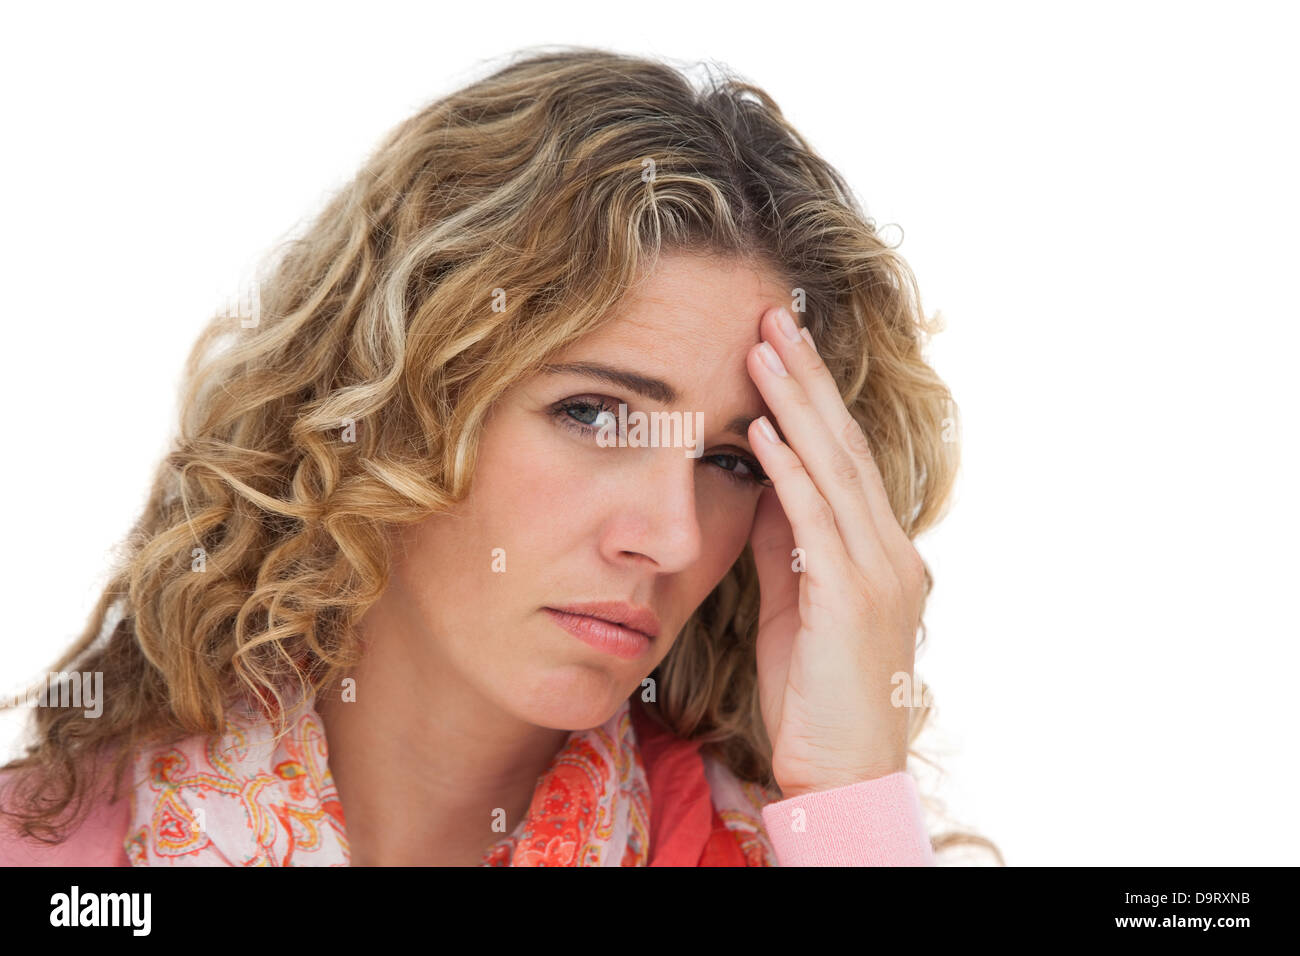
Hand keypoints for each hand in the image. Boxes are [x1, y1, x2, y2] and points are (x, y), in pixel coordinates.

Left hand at [745, 305, 927, 798]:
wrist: (842, 775)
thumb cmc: (816, 696)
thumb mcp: (792, 605)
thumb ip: (783, 544)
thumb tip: (759, 484)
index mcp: (878, 550)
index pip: (841, 458)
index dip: (811, 399)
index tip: (778, 347)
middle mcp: (889, 551)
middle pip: (843, 446)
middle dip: (806, 378)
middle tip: (774, 316)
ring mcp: (878, 572)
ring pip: (834, 469)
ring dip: (795, 405)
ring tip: (763, 349)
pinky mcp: (853, 600)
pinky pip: (816, 522)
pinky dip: (788, 473)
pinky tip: (759, 432)